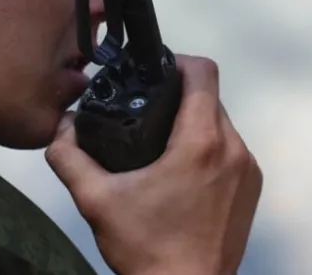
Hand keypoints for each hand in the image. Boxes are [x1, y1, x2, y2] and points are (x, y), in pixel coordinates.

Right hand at [45, 56, 262, 274]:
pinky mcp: (251, 190)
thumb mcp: (96, 200)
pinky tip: (180, 170)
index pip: (203, 72)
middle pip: (210, 97)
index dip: (177, 60)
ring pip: (222, 123)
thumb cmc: (146, 250)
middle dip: (179, 95)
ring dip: (194, 122)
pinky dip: (208, 148)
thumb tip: (60, 128)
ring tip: (160, 141)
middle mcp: (233, 151)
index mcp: (200, 144)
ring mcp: (247, 171)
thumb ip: (69, 156)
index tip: (153, 71)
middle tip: (147, 107)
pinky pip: (231, 150)